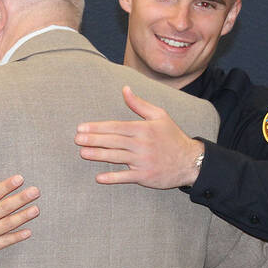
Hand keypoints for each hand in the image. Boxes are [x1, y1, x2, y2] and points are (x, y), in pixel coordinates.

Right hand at [0, 169, 38, 267]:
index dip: (7, 186)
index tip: (20, 178)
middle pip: (4, 208)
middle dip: (21, 199)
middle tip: (35, 191)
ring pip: (8, 224)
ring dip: (23, 216)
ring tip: (36, 209)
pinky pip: (5, 242)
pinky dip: (17, 237)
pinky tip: (28, 231)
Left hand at [74, 85, 204, 188]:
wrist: (190, 161)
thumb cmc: (172, 137)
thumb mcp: (160, 115)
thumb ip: (139, 104)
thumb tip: (125, 89)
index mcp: (143, 129)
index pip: (116, 126)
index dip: (97, 127)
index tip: (81, 127)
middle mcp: (142, 144)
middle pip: (113, 141)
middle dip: (93, 140)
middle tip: (77, 139)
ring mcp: (143, 161)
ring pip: (116, 157)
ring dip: (98, 155)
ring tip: (83, 153)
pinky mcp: (145, 176)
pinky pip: (126, 177)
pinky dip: (112, 178)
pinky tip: (99, 177)